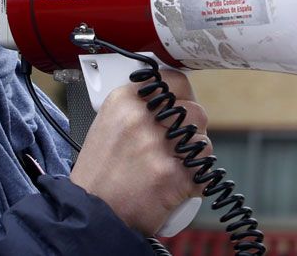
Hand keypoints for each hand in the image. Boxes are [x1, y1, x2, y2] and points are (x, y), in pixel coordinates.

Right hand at [69, 70, 210, 234]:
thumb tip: (169, 100)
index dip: (183, 95)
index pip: (174, 81)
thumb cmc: (98, 175)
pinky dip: (198, 181)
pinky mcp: (173, 177)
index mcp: (124, 101)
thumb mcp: (107, 125)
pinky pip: (205, 171)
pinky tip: (180, 185)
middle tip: (179, 143)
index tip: (183, 104)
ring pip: (203, 141)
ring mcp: (158, 148)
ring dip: (196, 155)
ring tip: (177, 166)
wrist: (90, 215)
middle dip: (192, 128)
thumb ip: (137, 108)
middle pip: (194, 111)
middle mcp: (141, 119)